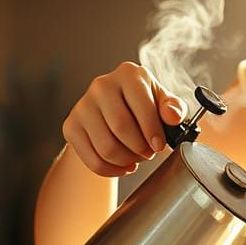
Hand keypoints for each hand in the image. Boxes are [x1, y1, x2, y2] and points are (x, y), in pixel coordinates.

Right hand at [61, 62, 186, 176]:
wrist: (114, 112)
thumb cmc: (145, 106)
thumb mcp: (164, 103)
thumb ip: (175, 108)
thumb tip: (172, 116)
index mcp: (128, 74)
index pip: (141, 107)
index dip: (153, 131)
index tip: (159, 146)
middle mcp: (102, 85)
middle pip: (121, 128)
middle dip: (140, 148)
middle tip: (148, 153)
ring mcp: (83, 105)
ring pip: (106, 147)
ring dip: (127, 160)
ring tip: (136, 157)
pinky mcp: (71, 126)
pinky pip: (92, 159)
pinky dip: (111, 170)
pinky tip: (123, 165)